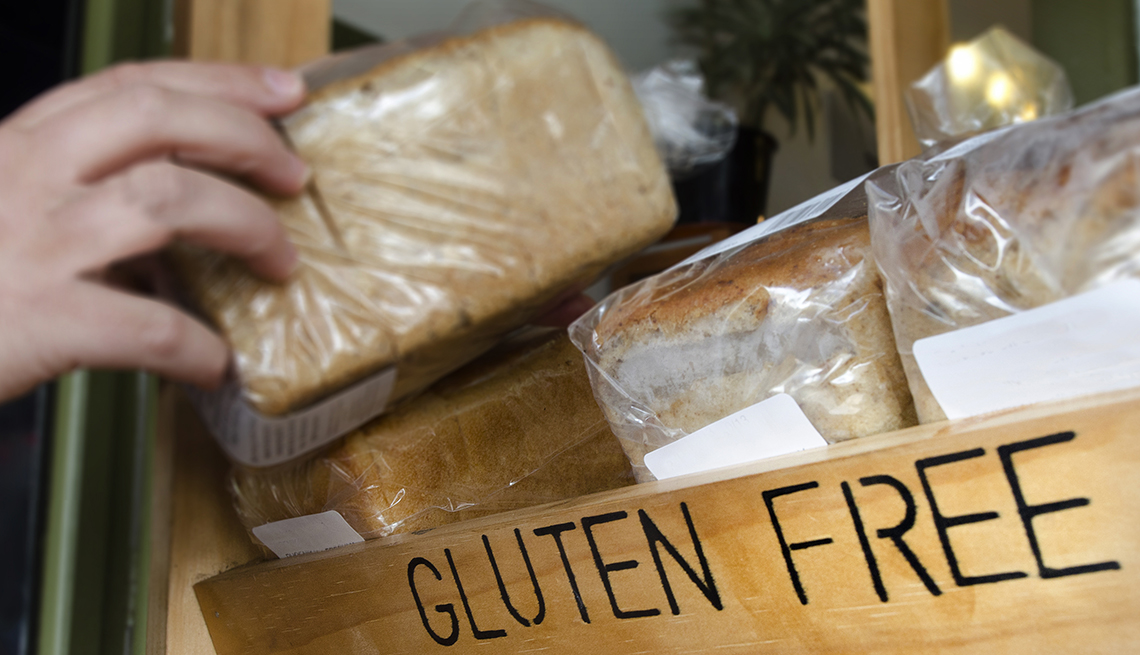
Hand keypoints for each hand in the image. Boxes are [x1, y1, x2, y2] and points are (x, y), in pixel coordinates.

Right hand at [0, 61, 308, 401]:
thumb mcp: (5, 210)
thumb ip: (78, 193)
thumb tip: (185, 207)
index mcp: (20, 145)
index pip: (132, 86)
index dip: (218, 81)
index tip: (284, 89)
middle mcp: (25, 175)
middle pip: (157, 119)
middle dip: (246, 139)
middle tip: (295, 176)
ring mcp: (32, 244)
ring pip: (168, 200)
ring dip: (246, 227)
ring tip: (281, 263)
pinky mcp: (39, 319)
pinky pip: (151, 327)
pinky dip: (200, 347)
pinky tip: (217, 363)